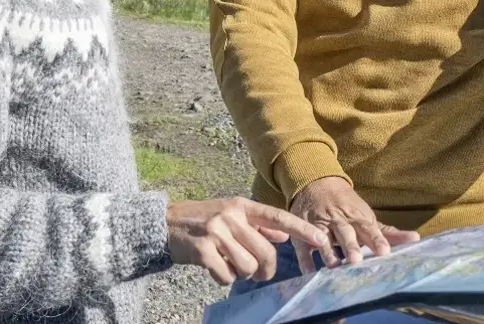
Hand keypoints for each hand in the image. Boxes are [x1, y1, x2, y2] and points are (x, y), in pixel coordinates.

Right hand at [168, 197, 328, 284]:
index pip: (277, 217)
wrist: (163, 224)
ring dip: (241, 273)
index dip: (301, 230)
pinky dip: (223, 278)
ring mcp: (216, 232)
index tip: (320, 240)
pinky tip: (214, 268)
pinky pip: (227, 275)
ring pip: (248, 266)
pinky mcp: (202, 249)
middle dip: (264, 270)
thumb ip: (257, 225)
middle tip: (256, 273)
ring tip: (228, 265)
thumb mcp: (230, 215)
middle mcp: (231, 216)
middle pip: (265, 252)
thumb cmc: (201, 221)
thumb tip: (283, 235)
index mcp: (241, 206)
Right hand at [289, 177, 420, 272]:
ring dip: (328, 252)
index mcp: (357, 217)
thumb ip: (388, 232)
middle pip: (346, 233)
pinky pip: (302, 246)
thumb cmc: (347, 205)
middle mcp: (339, 220)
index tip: (385, 252)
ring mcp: (319, 225)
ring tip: (333, 266)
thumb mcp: (365, 215)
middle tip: (356, 260)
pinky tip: (309, 272)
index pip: (368, 229)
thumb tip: (416, 239)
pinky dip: (305, 260)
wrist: (316, 182)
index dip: (376, 240)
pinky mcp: (302, 231)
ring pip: (323, 238)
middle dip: (350, 246)